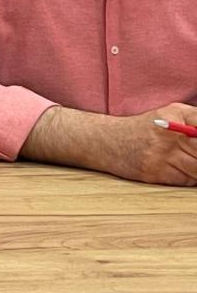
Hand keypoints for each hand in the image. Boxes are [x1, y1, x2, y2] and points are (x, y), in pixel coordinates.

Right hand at [24, 103, 196, 185]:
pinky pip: (186, 179)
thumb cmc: (142, 128)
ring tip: (188, 160)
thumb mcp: (170, 113)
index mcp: (176, 113)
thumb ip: (195, 121)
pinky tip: (179, 168)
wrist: (105, 140)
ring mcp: (162, 154)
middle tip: (194, 154)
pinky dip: (189, 176)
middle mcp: (169, 133)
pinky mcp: (156, 172)